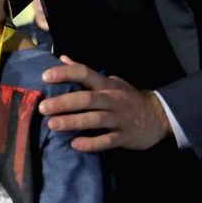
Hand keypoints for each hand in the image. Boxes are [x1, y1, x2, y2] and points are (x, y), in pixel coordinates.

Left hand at [39, 56, 171, 150]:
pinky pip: (107, 141)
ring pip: (94, 120)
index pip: (85, 73)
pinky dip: (91, 143)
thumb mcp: (109, 82)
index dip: (65, 73)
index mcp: (107, 84)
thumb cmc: (126, 98)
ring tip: (52, 125)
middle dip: (64, 102)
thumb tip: (61, 58)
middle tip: (43, 108)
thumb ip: (85, 74)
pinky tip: (75, 145)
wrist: (158, 117)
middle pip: (87, 99)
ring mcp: (119, 118)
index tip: (45, 77)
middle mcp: (113, 99)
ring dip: (73, 122)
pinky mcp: (124, 137)